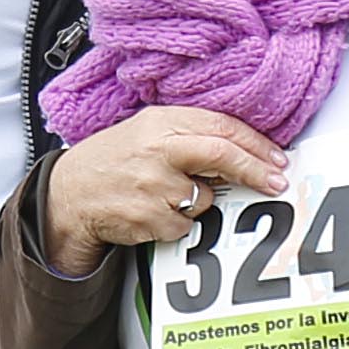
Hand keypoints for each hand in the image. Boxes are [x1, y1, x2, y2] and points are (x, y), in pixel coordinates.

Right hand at [43, 108, 291, 267]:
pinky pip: (185, 226)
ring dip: (198, 201)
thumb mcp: (149, 130)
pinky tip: (152, 211)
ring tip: (166, 194)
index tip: (277, 159)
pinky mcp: (147, 217)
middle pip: (220, 154)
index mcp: (161, 122)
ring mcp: (151, 185)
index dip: (255, 144)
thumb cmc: (116, 159)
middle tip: (277, 182)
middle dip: (255, 170)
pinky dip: (177, 223)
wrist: (70, 192)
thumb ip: (191, 133)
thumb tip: (245, 150)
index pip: (220, 126)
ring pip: (204, 199)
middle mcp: (157, 149)